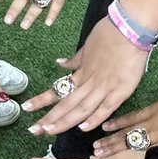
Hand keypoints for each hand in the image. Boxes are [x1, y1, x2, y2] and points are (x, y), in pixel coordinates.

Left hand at [23, 16, 147, 137]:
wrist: (130, 27)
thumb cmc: (110, 33)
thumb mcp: (87, 46)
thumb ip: (75, 60)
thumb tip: (60, 63)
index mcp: (81, 72)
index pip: (58, 90)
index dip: (42, 100)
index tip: (27, 108)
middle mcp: (89, 82)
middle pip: (66, 104)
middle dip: (49, 118)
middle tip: (33, 130)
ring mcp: (104, 87)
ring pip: (81, 108)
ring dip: (65, 121)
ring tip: (49, 131)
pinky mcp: (121, 90)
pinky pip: (106, 108)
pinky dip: (94, 118)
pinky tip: (82, 128)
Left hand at [94, 73, 157, 156]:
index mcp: (156, 108)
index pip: (132, 117)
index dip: (117, 123)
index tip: (103, 127)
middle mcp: (154, 121)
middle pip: (127, 132)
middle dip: (110, 141)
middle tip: (93, 149)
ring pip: (132, 143)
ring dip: (115, 150)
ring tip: (99, 156)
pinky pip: (149, 153)